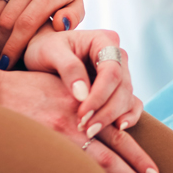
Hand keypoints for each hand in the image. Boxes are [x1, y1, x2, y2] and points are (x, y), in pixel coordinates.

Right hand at [0, 69, 159, 172]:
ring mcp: (58, 139)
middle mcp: (76, 125)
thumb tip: (111, 123)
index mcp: (85, 108)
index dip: (138, 157)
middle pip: (112, 158)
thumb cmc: (30, 87)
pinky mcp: (41, 148)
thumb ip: (88, 103)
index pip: (119, 137)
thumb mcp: (66, 87)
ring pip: (95, 170)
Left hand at [25, 27, 142, 135]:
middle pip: (123, 86)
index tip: (83, 113)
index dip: (100, 94)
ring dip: (112, 117)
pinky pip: (131, 103)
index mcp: (103, 41)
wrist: (41, 55)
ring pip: (127, 98)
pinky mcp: (117, 89)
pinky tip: (118, 129)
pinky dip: (128, 117)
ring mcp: (120, 72)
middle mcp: (117, 56)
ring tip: (90, 132)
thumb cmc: (43, 48)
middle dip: (106, 110)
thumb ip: (68, 68)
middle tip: (86, 128)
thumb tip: (83, 95)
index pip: (111, 70)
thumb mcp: (49, 52)